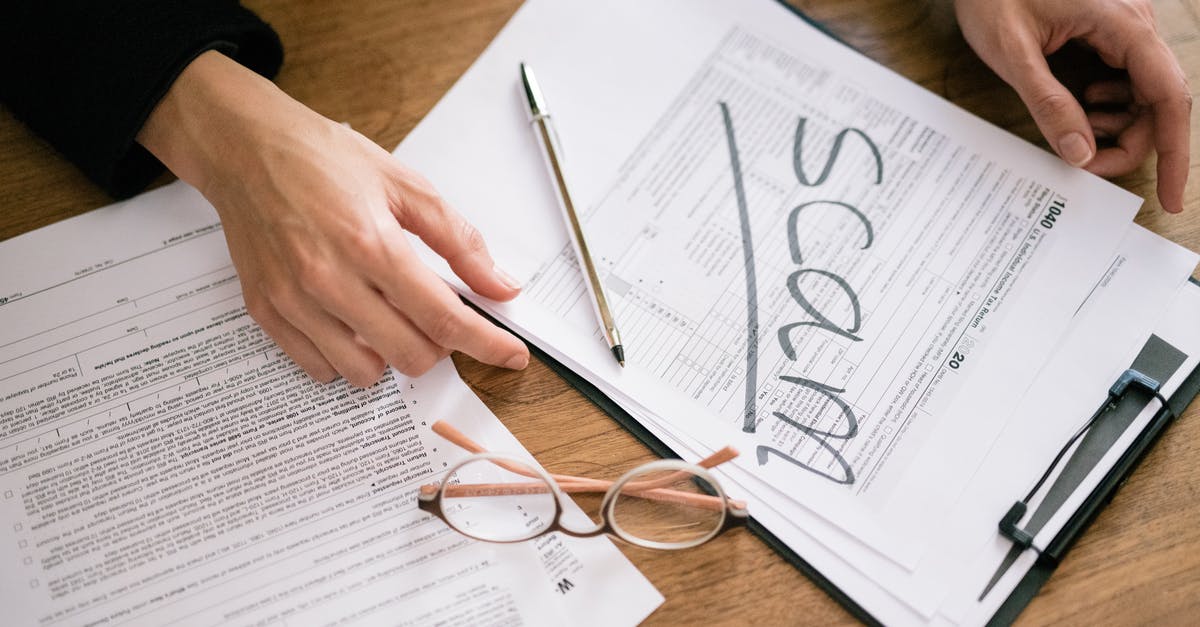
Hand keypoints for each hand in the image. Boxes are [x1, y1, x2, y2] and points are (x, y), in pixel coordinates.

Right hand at [137, 51, 528, 386]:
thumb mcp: (405, 185)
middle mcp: (329, 279)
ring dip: (391, 356)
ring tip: (389, 317)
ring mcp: (293, 301)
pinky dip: (345, 357)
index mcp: (371, 243)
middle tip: (439, 317)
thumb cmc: (323, 159)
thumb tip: (500, 285)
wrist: (245, 147)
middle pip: (410, 355)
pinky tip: (352, 322)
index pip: (444, 318)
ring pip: (364, 373)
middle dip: (440, 346)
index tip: (512, 355)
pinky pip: (319, 368)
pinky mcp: (266, 312)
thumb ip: (459, 241)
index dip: (487, 344)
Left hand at [954, 0, 1190, 211]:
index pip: (1169, 94)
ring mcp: (1127, 28)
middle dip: (1129, 142)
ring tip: (1076, 126)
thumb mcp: (1012, 53)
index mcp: (1122, 22)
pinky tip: (1081, 105)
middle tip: (1086, 165)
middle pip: (1159, 101)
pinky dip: (1108, 105)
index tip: (1170, 196)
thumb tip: (1080, 153)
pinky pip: (1127, 79)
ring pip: (1144, 94)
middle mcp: (1136, 23)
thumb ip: (1047, 102)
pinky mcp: (1112, 33)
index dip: (1175, 151)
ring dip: (1117, 124)